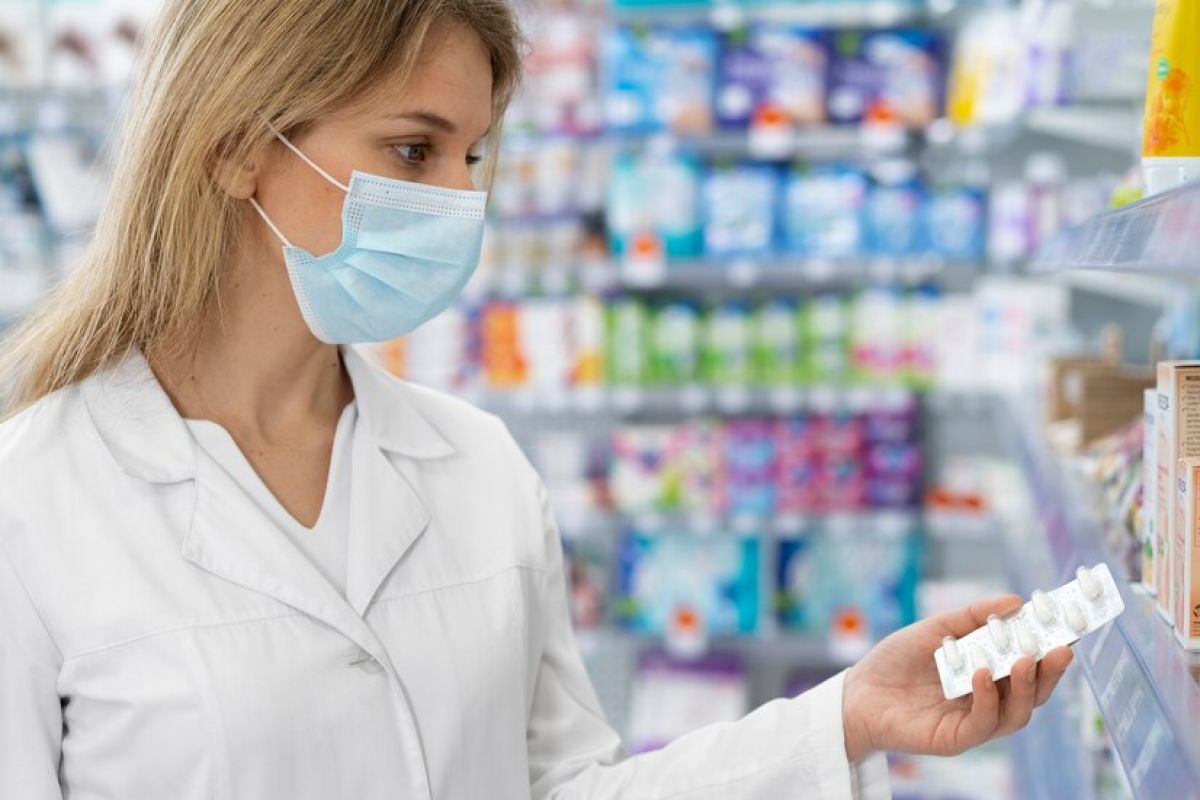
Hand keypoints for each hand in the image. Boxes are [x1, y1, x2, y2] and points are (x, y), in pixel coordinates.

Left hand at [842, 595, 1073, 761]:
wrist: (858, 690)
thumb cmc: (897, 660)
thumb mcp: (937, 629)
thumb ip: (974, 617)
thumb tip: (1016, 600)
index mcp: (989, 673)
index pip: (1030, 664)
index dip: (1052, 649)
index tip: (1071, 627)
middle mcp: (989, 700)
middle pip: (1034, 693)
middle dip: (1051, 671)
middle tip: (1061, 647)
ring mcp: (974, 722)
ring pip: (1017, 713)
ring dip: (1025, 687)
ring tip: (1022, 660)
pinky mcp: (956, 739)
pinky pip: (983, 723)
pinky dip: (988, 699)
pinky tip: (982, 676)